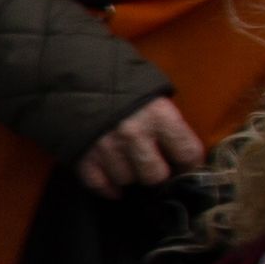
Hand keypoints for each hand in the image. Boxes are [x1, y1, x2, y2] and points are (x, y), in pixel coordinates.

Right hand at [74, 96, 211, 196]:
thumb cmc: (121, 84)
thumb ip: (166, 122)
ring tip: (128, 165)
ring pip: (126, 180)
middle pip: (155, 175)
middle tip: (152, 166)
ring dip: (128, 175)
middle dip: (155, 172)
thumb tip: (177, 151)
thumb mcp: (152, 95)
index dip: (189, 164)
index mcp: (159, 116)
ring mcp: (107, 147)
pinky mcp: (83, 156)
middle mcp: (135, 134)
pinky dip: (107, 188)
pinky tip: (113, 185)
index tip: (184, 165)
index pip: (187, 153)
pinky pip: (98, 184)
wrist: (75, 75)